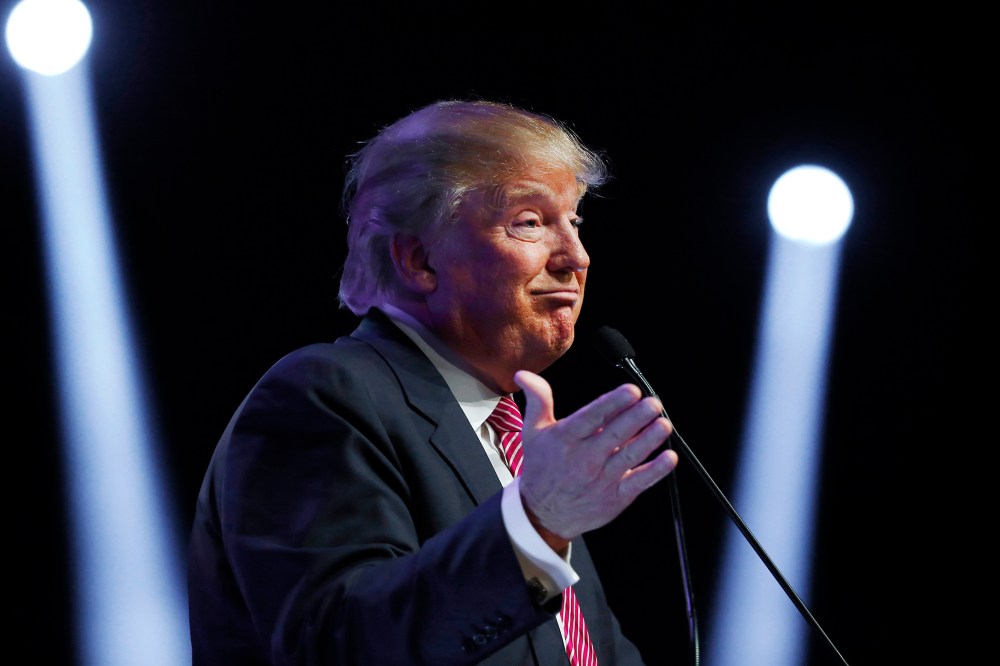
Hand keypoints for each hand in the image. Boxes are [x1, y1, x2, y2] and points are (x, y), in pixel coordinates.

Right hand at [513, 369, 678, 545]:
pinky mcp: (615, 497)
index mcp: (566, 439)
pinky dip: (655, 471)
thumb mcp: (533, 431)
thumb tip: (525, 375)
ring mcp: (602, 479)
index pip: (592, 417)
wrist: (541, 513)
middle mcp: (585, 458)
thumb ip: (538, 399)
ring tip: (664, 424)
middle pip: (615, 434)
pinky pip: (639, 482)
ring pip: (630, 456)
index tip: (631, 391)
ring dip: (649, 440)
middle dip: (637, 417)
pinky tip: (668, 458)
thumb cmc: (541, 468)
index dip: (613, 403)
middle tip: (653, 403)